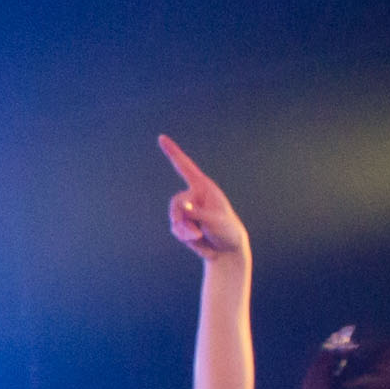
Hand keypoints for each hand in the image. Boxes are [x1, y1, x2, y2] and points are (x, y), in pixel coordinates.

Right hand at [158, 133, 250, 267]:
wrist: (227, 250)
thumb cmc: (227, 230)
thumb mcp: (215, 220)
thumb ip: (196, 212)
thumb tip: (182, 207)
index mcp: (204, 187)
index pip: (185, 167)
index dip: (173, 152)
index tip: (161, 137)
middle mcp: (194, 196)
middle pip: (176, 202)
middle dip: (181, 217)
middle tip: (195, 231)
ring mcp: (188, 210)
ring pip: (174, 217)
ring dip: (185, 229)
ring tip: (200, 236)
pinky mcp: (184, 223)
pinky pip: (175, 227)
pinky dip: (184, 235)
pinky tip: (197, 239)